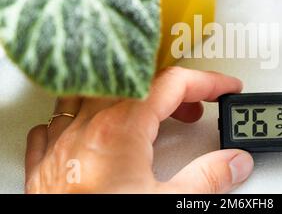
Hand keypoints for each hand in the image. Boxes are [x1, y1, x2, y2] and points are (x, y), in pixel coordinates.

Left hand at [25, 67, 253, 193]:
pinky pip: (58, 122)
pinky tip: (94, 129)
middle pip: (138, 85)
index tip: (224, 89)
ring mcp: (61, 143)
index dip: (207, 82)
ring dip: (129, 98)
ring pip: (95, 94)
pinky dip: (82, 117)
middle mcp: (86, 128)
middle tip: (195, 110)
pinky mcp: (45, 164)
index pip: (173, 84)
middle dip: (175, 92)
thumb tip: (234, 163)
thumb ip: (207, 178)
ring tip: (149, 113)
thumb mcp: (168, 204)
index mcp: (120, 129)